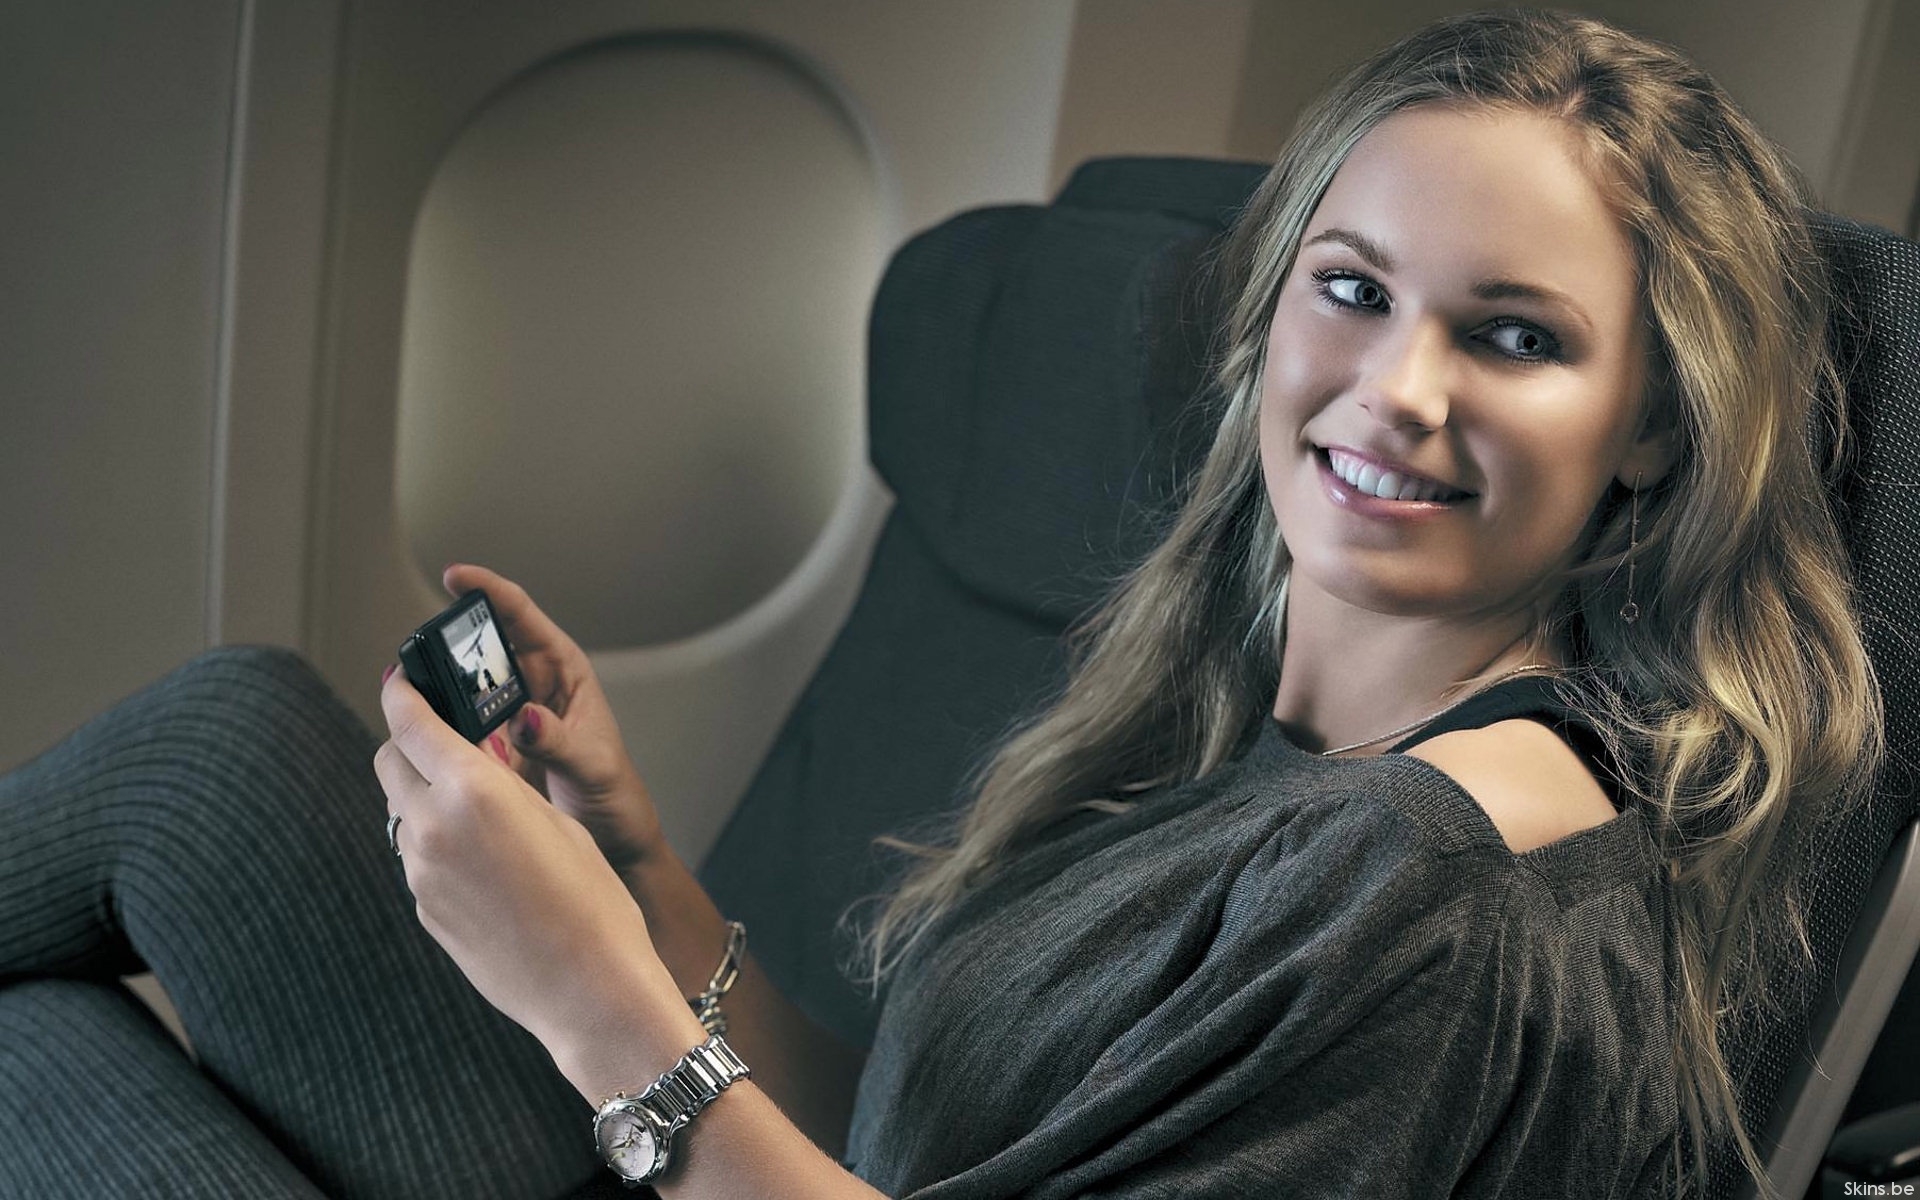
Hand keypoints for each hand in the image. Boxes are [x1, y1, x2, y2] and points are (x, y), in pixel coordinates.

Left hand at [373, 664, 694, 1060]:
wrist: (589, 989)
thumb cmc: (593, 902)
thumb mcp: (557, 821)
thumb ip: (503, 787)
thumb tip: (475, 771)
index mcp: (472, 790)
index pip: (410, 721)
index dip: (402, 691)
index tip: (402, 678)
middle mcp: (433, 827)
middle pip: (390, 762)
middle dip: (410, 743)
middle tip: (444, 740)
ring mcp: (421, 873)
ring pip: (402, 813)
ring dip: (426, 797)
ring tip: (480, 810)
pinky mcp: (424, 910)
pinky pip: (418, 858)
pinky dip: (439, 844)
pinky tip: (487, 864)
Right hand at [441, 562, 664, 871]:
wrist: (613, 840)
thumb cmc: (616, 794)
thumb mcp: (594, 765)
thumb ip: (559, 742)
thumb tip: (524, 718)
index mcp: (564, 671)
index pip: (521, 616)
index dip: (488, 590)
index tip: (454, 576)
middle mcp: (532, 687)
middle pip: (482, 649)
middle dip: (451, 646)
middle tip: (423, 655)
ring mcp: (508, 717)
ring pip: (463, 690)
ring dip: (441, 695)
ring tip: (418, 702)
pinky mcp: (490, 749)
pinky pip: (457, 730)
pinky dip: (440, 733)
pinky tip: (424, 742)